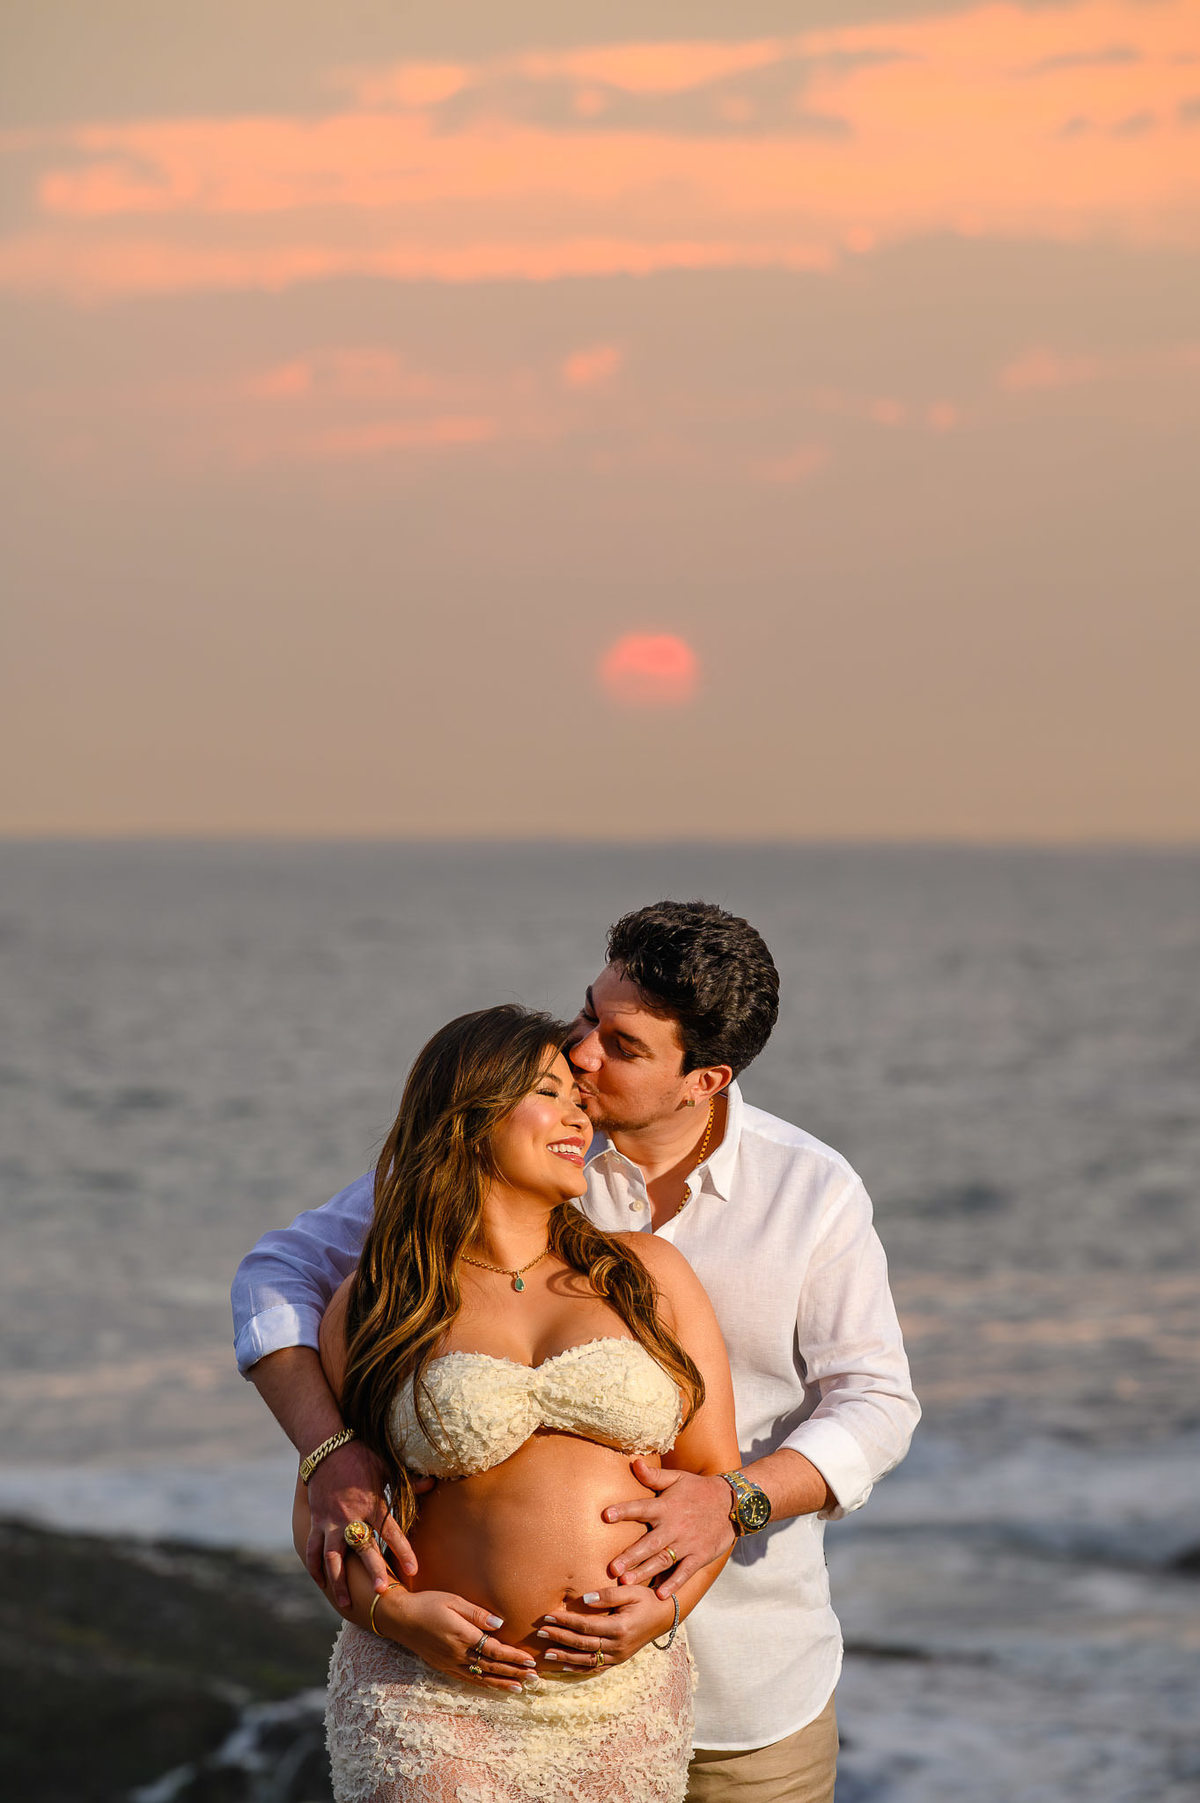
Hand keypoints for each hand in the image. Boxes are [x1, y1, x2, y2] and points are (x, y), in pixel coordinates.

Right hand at [305, 1441, 428, 1606]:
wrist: (326, 1448)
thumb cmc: (360, 1456)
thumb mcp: (385, 1466)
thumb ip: (407, 1481)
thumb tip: (432, 1483)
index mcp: (371, 1503)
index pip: (391, 1531)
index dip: (403, 1550)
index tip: (414, 1570)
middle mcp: (350, 1516)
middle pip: (362, 1548)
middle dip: (372, 1570)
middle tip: (382, 1592)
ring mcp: (330, 1522)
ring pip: (333, 1558)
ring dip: (339, 1581)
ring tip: (346, 1604)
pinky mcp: (316, 1522)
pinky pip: (313, 1549)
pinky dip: (315, 1568)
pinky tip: (322, 1583)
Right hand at [381, 1590, 537, 1693]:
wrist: (400, 1618)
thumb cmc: (428, 1604)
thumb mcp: (453, 1601)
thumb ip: (477, 1614)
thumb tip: (500, 1624)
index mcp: (462, 1635)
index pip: (494, 1650)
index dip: (514, 1657)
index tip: (530, 1661)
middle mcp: (457, 1653)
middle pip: (491, 1667)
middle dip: (514, 1672)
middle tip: (535, 1678)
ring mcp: (450, 1663)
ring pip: (481, 1677)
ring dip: (502, 1683)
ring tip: (520, 1688)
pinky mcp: (444, 1667)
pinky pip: (467, 1679)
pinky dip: (483, 1684)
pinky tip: (493, 1686)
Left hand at [534, 1585, 674, 1668]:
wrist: (664, 1616)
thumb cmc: (646, 1599)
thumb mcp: (630, 1591)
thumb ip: (607, 1594)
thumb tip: (583, 1600)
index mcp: (620, 1627)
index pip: (586, 1626)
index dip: (566, 1622)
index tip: (548, 1616)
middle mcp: (618, 1646)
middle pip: (583, 1644)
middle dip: (560, 1638)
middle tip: (540, 1632)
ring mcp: (618, 1656)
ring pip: (587, 1661)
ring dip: (565, 1656)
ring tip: (547, 1653)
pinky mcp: (618, 1661)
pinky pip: (596, 1668)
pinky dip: (578, 1668)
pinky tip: (564, 1665)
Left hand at [603, 1462, 734, 1596]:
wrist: (732, 1503)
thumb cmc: (699, 1490)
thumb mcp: (678, 1478)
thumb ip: (654, 1476)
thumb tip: (634, 1463)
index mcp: (666, 1506)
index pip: (641, 1508)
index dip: (624, 1511)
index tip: (605, 1516)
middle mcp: (675, 1526)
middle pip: (649, 1543)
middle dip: (630, 1555)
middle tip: (612, 1568)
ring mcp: (688, 1543)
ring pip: (663, 1560)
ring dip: (645, 1571)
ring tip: (626, 1582)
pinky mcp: (700, 1556)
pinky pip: (685, 1572)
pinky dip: (674, 1583)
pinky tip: (660, 1595)